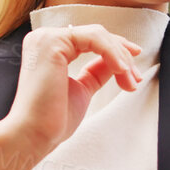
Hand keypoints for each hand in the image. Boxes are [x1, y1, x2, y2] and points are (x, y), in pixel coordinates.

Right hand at [0, 25, 142, 169]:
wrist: (34, 134)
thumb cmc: (52, 119)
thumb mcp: (82, 88)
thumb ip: (96, 71)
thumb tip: (118, 62)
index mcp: (49, 48)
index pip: (90, 40)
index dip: (117, 51)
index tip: (133, 70)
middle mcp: (45, 38)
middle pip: (97, 35)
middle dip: (123, 56)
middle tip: (135, 79)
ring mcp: (47, 38)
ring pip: (98, 35)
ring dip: (121, 57)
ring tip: (129, 80)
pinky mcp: (52, 42)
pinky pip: (94, 38)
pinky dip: (112, 53)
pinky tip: (121, 70)